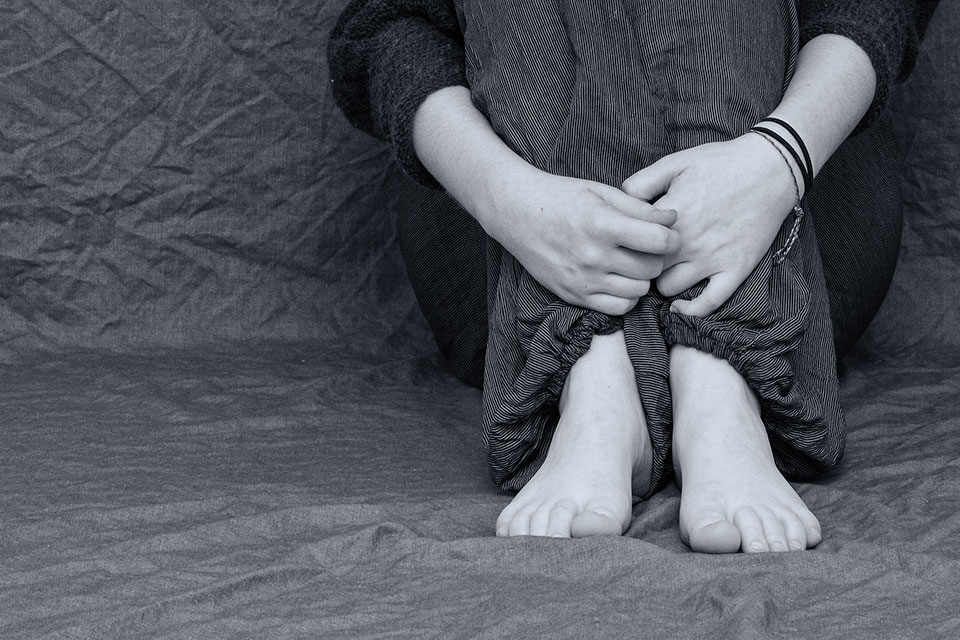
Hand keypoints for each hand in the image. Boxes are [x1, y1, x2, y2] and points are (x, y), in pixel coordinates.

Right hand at [483, 166, 681, 315]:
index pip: (659, 241)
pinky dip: (627, 297)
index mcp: (602, 224)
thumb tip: (673, 220)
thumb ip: (640, 208)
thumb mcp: (601, 192)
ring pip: (639, 291)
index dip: (672, 237)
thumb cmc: (561, 197)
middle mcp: (593, 256)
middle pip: (652, 268)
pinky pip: (618, 308)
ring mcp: (583, 279)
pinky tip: (619, 280)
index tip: (667, 233)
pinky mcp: (573, 295)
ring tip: (631, 262)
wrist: (516, 214)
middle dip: (657, 257)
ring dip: (642, 278)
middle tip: (648, 247)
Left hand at [621, 133, 800, 316]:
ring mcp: (712, 259)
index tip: (625, 242)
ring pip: (668, 288)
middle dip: (638, 265)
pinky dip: (690, 310)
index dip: (624, 244)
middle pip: (645, 268)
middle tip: (640, 259)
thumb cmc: (721, 162)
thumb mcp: (674, 162)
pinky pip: (708, 303)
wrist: (771, 168)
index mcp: (670, 216)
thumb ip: (641, 183)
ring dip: (661, 282)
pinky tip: (680, 306)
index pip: (630, 243)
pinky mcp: (735, 270)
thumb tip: (618, 204)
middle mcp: (688, 242)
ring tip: (663, 272)